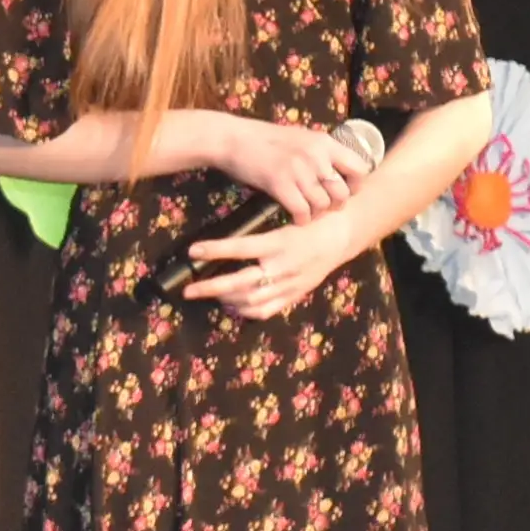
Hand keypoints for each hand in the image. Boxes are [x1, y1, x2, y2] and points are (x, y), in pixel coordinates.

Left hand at [184, 205, 367, 320]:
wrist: (340, 236)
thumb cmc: (309, 221)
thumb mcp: (284, 219)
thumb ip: (258, 232)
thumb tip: (223, 238)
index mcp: (279, 242)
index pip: (241, 247)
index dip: (215, 250)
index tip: (193, 251)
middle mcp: (283, 266)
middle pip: (241, 282)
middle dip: (211, 287)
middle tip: (188, 290)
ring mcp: (289, 284)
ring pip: (251, 299)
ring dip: (225, 298)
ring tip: (207, 293)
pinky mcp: (295, 295)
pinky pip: (266, 310)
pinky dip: (245, 311)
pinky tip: (231, 305)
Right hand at [212, 114, 372, 222]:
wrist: (233, 138)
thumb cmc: (264, 139)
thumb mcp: (299, 137)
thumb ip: (319, 152)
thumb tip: (335, 170)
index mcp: (324, 142)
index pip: (359, 168)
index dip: (355, 185)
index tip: (345, 191)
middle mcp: (316, 156)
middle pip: (342, 192)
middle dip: (336, 205)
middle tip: (324, 207)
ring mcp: (298, 170)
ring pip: (323, 205)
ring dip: (317, 214)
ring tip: (308, 213)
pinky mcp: (280, 184)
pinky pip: (302, 212)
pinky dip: (302, 220)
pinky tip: (296, 218)